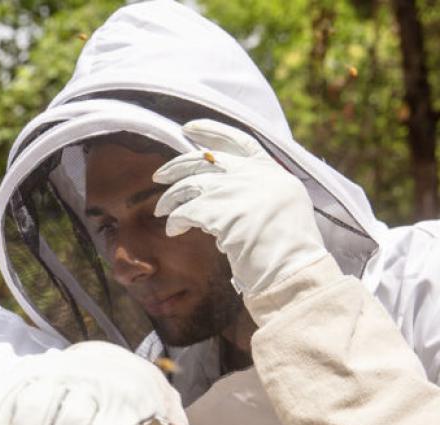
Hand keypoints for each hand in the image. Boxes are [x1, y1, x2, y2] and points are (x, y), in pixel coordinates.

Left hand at [152, 118, 328, 296]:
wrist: (291, 270)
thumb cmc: (284, 249)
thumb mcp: (281, 205)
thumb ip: (256, 188)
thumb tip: (219, 181)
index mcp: (272, 171)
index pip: (238, 140)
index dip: (211, 131)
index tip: (189, 128)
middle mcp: (255, 175)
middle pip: (205, 160)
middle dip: (177, 166)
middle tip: (158, 176)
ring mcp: (238, 191)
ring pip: (190, 185)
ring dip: (171, 198)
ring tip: (162, 210)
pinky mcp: (222, 212)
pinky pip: (186, 212)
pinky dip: (176, 220)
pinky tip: (173, 229)